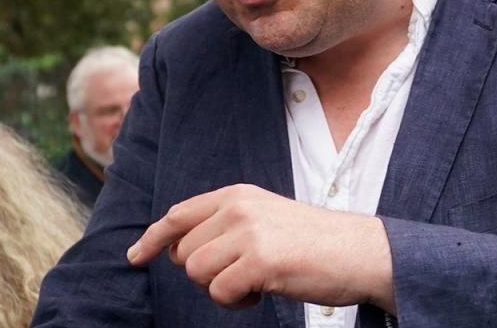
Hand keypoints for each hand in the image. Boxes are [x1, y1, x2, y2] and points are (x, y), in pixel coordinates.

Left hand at [126, 184, 394, 312]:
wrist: (359, 251)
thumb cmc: (314, 243)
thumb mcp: (265, 218)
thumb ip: (227, 225)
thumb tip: (182, 250)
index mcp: (238, 195)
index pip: (179, 214)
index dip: (153, 238)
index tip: (136, 256)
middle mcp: (238, 208)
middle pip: (184, 252)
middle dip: (204, 273)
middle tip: (241, 274)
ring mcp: (248, 232)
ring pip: (196, 273)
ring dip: (220, 289)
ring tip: (254, 283)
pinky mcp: (259, 259)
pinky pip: (220, 292)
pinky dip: (237, 302)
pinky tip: (264, 291)